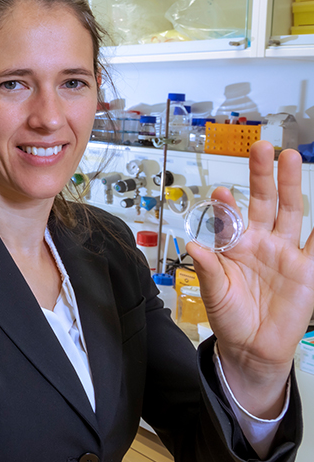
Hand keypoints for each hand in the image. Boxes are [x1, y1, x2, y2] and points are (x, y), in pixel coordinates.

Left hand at [189, 142, 313, 416]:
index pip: (229, 217)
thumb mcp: (213, 292)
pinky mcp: (306, 269)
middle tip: (261, 147)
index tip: (221, 192)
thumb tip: (192, 245)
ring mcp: (284, 252)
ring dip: (290, 186)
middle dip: (262, 175)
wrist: (253, 347)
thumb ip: (207, 268)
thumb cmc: (229, 316)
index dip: (226, 204)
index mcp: (234, 245)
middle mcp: (260, 242)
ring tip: (289, 158)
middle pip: (263, 202)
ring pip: (290, 212)